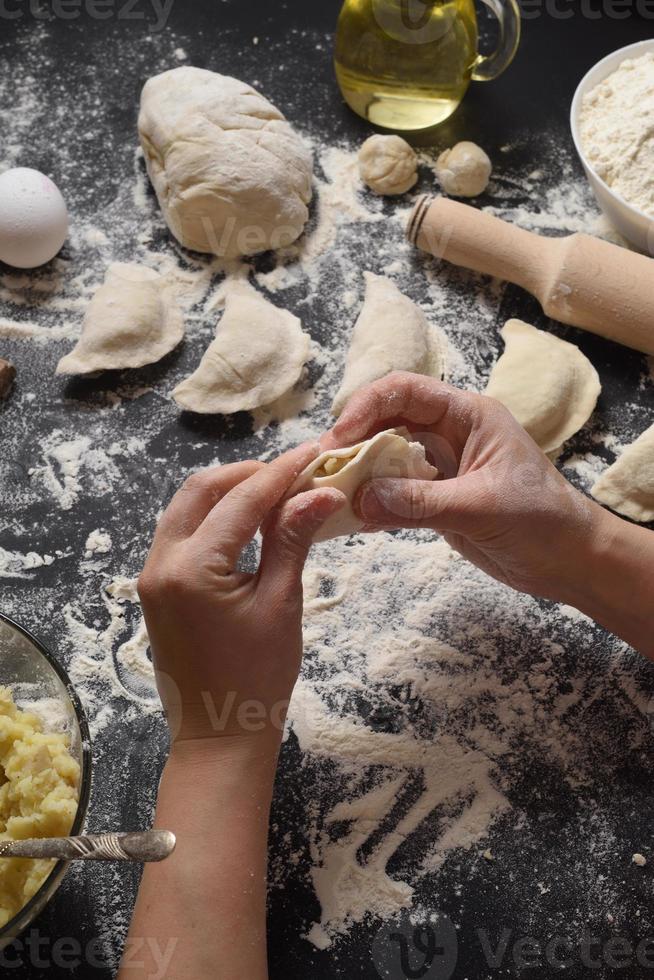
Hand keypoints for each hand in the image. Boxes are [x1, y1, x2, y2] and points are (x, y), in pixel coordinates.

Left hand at [138, 445, 344, 745]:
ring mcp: (153, 574)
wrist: (218, 737)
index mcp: (192, 570)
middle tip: (295, 473)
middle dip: (250, 474)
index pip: (241, 501)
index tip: (313, 453)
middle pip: (202, 490)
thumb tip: (321, 493)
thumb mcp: (282, 604)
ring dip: (230, 492)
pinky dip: (215, 517)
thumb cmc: (257, 680)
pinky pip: (182, 532)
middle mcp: (161, 564)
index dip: (281, 473)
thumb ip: (293, 540)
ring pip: (187, 507)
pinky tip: (250, 520)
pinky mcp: (156, 586)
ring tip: (277, 492)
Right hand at [323, 371, 604, 603]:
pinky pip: (391, 494)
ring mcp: (439, 467)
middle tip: (321, 470)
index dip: (366, 407)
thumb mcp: (481, 507)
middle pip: (386, 422)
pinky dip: (369, 504)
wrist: (570, 560)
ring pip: (384, 459)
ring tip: (326, 494)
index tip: (338, 438)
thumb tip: (361, 499)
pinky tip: (349, 520)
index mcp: (467, 415)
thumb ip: (421, 503)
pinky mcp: (433, 500)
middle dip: (352, 442)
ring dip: (356, 475)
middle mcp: (448, 434)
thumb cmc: (542, 521)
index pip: (405, 391)